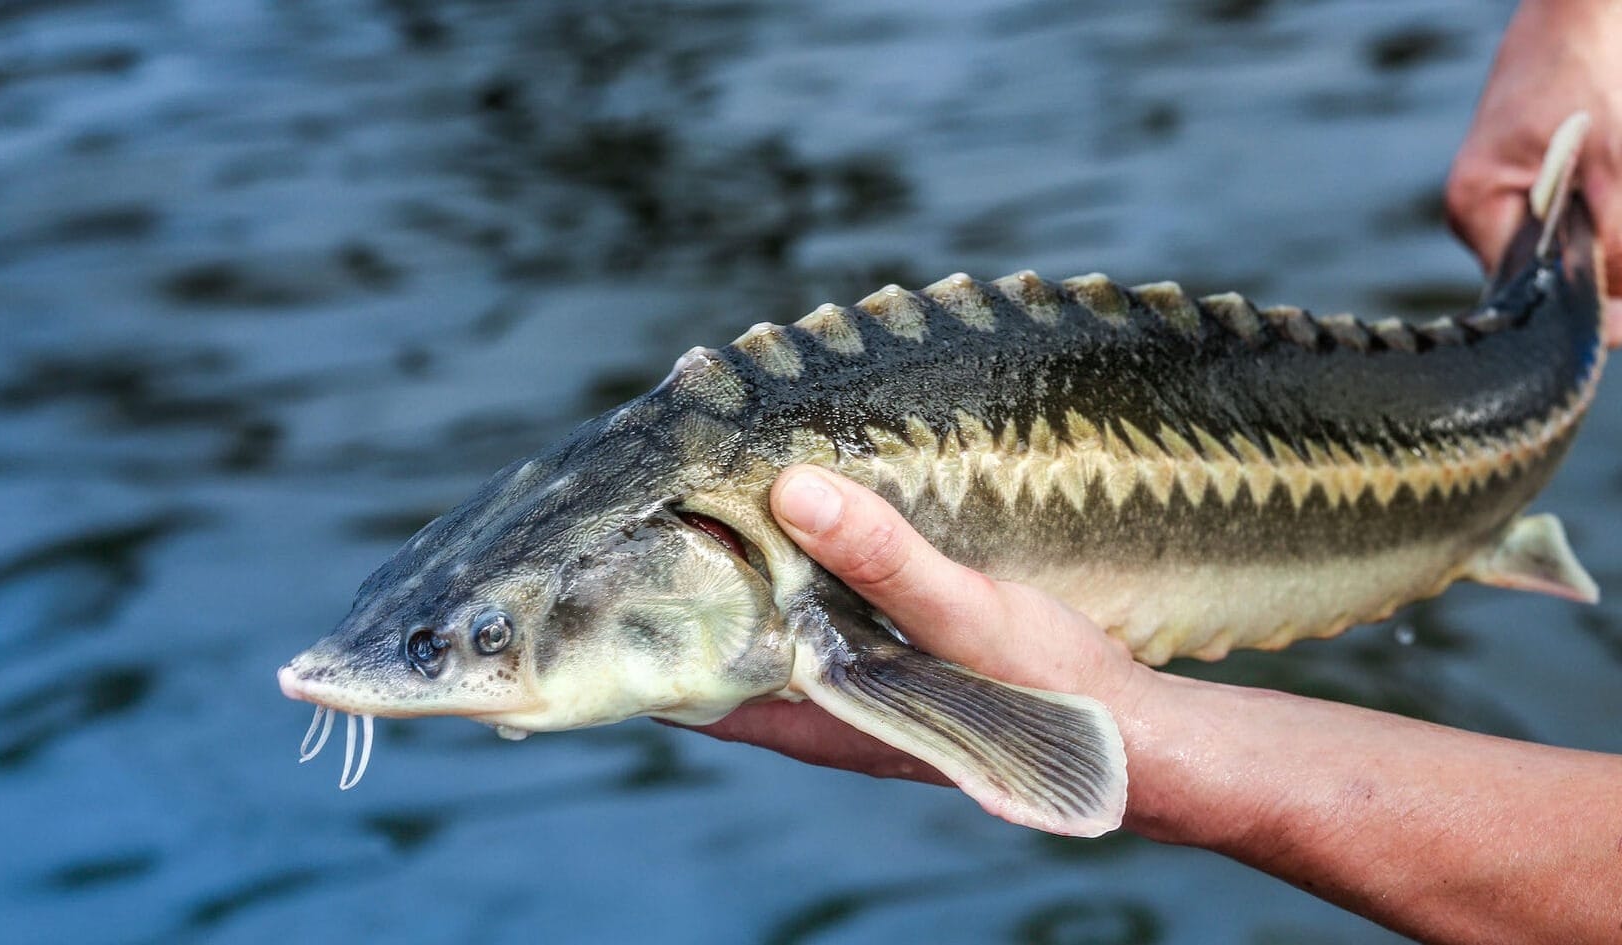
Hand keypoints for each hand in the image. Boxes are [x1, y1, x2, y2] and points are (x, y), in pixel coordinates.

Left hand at [692, 465, 1152, 785]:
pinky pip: (822, 624)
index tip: (611, 565)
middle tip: (658, 507)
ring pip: (770, 638)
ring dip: (745, 579)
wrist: (1135, 738)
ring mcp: (859, 695)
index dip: (646, 633)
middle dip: (688, 593)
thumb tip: (791, 492)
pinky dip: (803, 579)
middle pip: (720, 656)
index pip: (688, 689)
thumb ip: (882, 560)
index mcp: (820, 715)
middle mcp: (825, 712)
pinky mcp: (896, 672)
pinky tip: (813, 526)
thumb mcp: (965, 617)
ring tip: (718, 498)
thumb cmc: (1048, 692)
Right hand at [1445, 0, 1621, 345]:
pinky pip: (1553, 227)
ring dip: (1598, 243)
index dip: (1582, 308)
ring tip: (1608, 193)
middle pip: (1539, 276)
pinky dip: (1591, 220)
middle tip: (1618, 236)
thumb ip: (1613, 247)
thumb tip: (1614, 326)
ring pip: (1553, 253)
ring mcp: (1491, 198)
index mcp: (1474, 207)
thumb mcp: (1612, 166)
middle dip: (1596, 271)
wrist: (1576, 12)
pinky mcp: (1515, 183)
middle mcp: (1472, 211)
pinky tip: (1603, 193)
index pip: (1525, 292)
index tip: (1620, 315)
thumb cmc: (1585, 70)